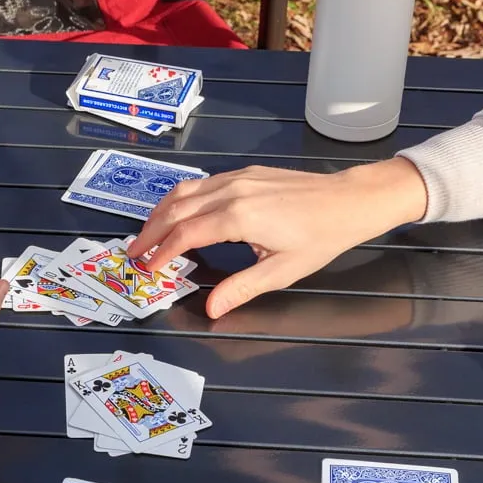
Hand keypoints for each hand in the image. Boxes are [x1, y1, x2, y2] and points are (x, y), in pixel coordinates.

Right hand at [127, 158, 428, 317]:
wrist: (349, 201)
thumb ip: (241, 288)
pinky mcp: (245, 173)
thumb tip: (211, 309)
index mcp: (237, 217)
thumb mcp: (282, 271)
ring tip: (148, 233)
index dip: (161, 252)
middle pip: (175, 209)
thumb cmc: (320, 237)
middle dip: (150, 231)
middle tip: (134, 252)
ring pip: (185, 191)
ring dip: (161, 212)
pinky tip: (179, 213)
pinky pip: (202, 183)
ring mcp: (237, 179)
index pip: (184, 235)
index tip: (147, 268)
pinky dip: (181, 199)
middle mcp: (231, 192)